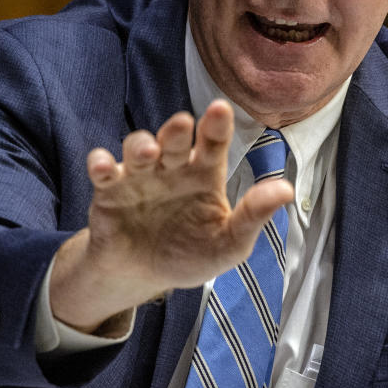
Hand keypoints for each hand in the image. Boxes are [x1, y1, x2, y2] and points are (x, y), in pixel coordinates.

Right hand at [50, 101, 292, 332]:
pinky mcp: (109, 190)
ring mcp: (139, 176)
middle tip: (183, 125)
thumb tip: (287, 190)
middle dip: (178, 130)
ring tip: (148, 152)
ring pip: (138, 147)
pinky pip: (102, 170)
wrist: (142, 277)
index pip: (213, 142)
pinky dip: (100, 163)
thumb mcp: (228, 244)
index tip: (220, 110)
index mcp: (204, 174)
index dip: (216, 125)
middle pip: (175, 139)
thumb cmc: (190, 254)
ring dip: (140, 144)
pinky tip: (103, 166)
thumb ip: (254, 216)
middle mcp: (172, 167)